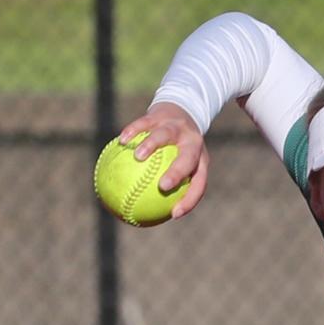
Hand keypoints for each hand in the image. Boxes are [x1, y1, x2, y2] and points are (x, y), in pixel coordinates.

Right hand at [118, 103, 208, 218]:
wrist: (180, 110)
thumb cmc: (176, 149)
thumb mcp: (177, 167)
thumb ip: (163, 188)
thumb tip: (142, 214)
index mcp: (200, 161)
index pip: (199, 184)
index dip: (189, 200)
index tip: (174, 214)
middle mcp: (192, 143)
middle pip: (188, 159)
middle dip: (177, 172)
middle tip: (162, 186)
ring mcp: (177, 127)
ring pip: (165, 135)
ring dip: (152, 145)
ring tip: (138, 157)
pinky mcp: (161, 115)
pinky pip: (145, 123)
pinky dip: (134, 131)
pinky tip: (123, 141)